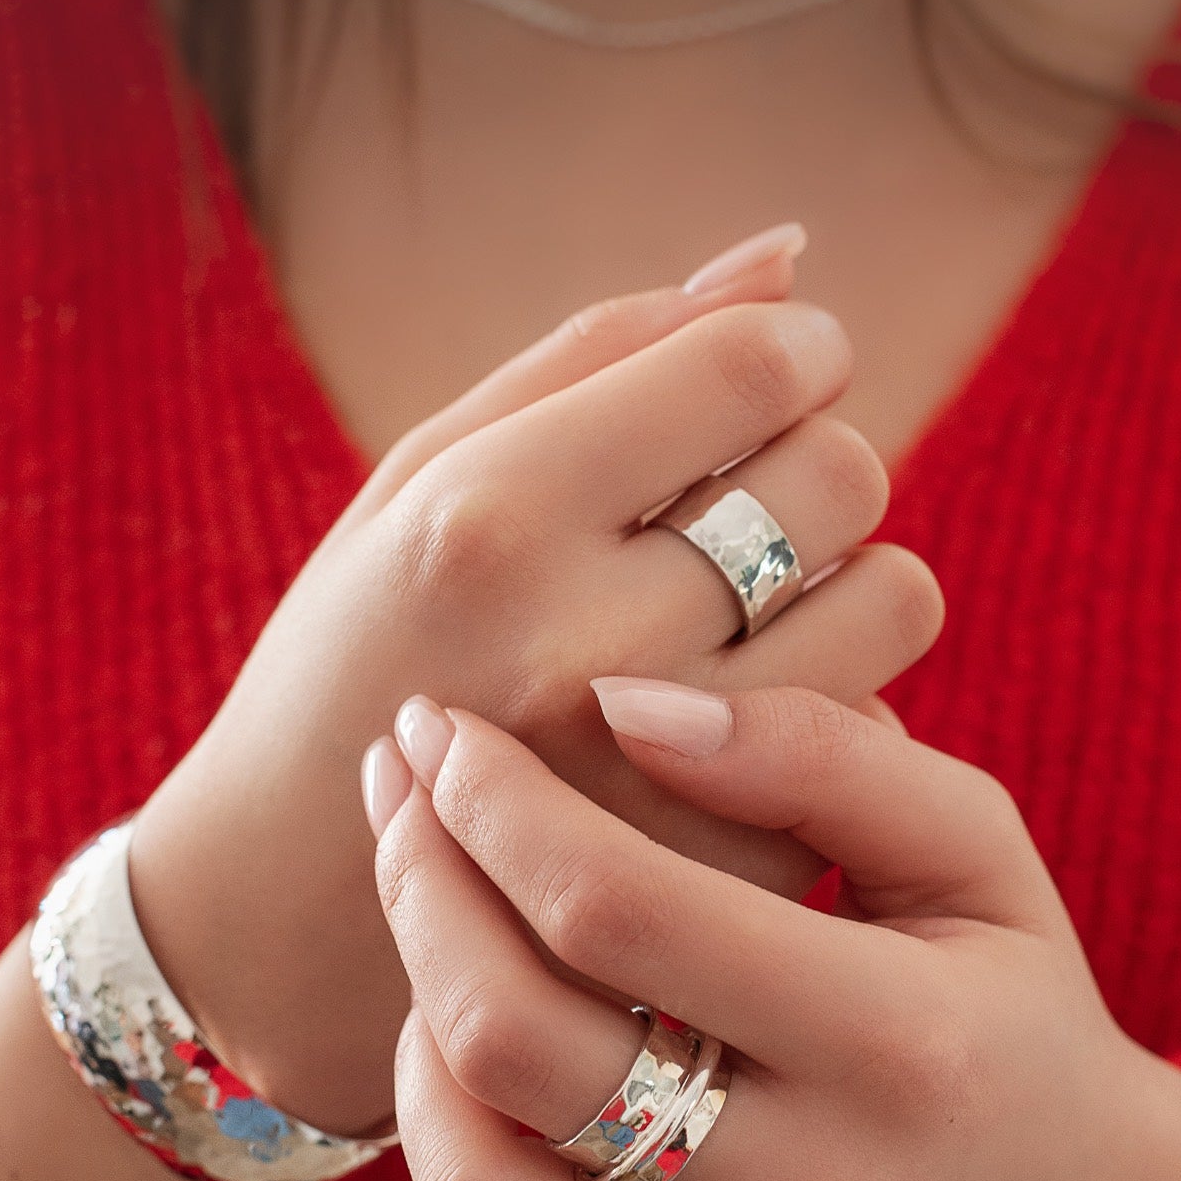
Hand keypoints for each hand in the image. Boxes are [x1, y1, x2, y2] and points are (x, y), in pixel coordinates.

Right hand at [128, 228, 944, 1133]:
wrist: (287, 922)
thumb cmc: (353, 663)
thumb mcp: (422, 483)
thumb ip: (602, 356)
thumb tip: (790, 258)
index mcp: (490, 520)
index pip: (750, 370)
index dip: (797, 351)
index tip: (781, 370)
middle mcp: (582, 643)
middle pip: (844, 475)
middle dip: (819, 459)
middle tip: (753, 495)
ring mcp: (659, 776)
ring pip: (893, 599)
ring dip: (848, 577)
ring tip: (754, 604)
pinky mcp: (721, 873)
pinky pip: (871, 728)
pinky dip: (829, 699)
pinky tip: (738, 714)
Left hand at [368, 680, 1180, 1180]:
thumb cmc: (1012, 1019)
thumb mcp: (975, 855)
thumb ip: (815, 754)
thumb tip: (616, 703)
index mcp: (902, 1044)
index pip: (617, 908)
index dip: (490, 802)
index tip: (439, 731)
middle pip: (515, 1043)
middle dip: (419, 894)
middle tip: (401, 811)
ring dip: (415, 1054)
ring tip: (441, 968)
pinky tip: (469, 1125)